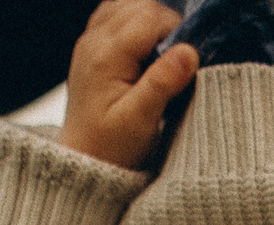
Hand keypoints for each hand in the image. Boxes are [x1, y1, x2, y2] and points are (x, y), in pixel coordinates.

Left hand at [60, 0, 198, 169]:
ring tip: (160, 55)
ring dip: (151, 22)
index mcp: (106, 56)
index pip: (150, 17)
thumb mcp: (140, 120)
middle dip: (166, 24)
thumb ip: (162, 83)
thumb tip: (188, 52)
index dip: (177, 31)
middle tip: (174, 60)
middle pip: (140, 5)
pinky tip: (146, 48)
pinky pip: (117, 14)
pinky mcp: (93, 45)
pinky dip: (137, 23)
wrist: (85, 159)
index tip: (187, 60)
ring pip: (128, 4)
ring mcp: (91, 40)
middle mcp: (94, 40)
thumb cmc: (112, 147)